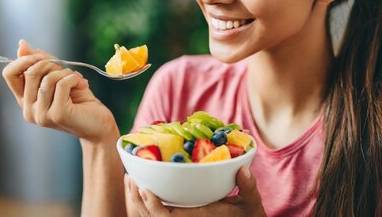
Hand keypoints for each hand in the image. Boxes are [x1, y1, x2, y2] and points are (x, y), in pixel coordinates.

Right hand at [2, 40, 117, 142]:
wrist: (99, 124)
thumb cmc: (79, 100)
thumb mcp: (58, 76)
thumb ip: (41, 62)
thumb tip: (21, 45)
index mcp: (25, 100)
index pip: (9, 74)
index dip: (23, 60)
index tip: (40, 55)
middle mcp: (28, 110)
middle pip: (30, 72)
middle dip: (51, 64)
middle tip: (67, 69)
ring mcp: (41, 115)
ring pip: (48, 78)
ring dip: (66, 72)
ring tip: (77, 79)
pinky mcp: (57, 115)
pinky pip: (62, 84)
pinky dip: (74, 78)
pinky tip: (82, 84)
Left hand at [125, 167, 264, 216]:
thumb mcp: (251, 203)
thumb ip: (248, 187)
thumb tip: (244, 170)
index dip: (152, 206)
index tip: (143, 188)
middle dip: (137, 201)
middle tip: (130, 179)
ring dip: (137, 201)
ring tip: (130, 179)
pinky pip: (157, 215)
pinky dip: (144, 204)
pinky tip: (139, 187)